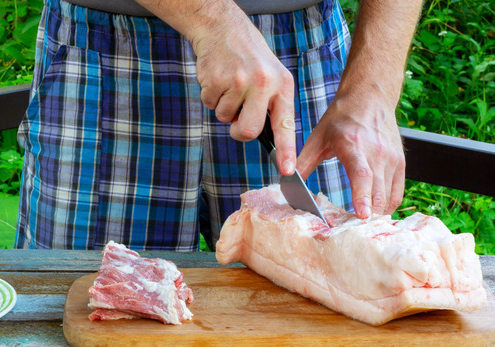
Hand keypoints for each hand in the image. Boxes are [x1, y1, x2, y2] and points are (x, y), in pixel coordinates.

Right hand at [190, 15, 297, 174]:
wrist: (223, 28)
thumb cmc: (249, 57)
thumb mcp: (271, 75)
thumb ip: (270, 105)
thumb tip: (264, 138)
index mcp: (281, 85)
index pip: (285, 124)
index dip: (286, 150)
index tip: (286, 170)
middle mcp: (263, 84)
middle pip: (247, 131)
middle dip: (237, 130)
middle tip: (236, 116)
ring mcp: (238, 82)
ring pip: (224, 118)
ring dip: (222, 106)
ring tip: (229, 84)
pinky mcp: (216, 80)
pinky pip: (209, 104)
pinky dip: (209, 95)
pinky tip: (217, 77)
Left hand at [296, 91, 405, 218]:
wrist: (370, 97)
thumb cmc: (341, 118)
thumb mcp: (317, 136)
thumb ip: (303, 161)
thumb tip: (287, 182)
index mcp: (354, 144)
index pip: (362, 174)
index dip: (362, 196)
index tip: (361, 215)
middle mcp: (377, 152)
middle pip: (378, 191)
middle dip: (368, 215)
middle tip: (353, 233)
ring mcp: (392, 158)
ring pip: (389, 196)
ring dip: (376, 214)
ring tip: (361, 228)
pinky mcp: (401, 163)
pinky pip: (397, 193)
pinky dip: (386, 206)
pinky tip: (373, 214)